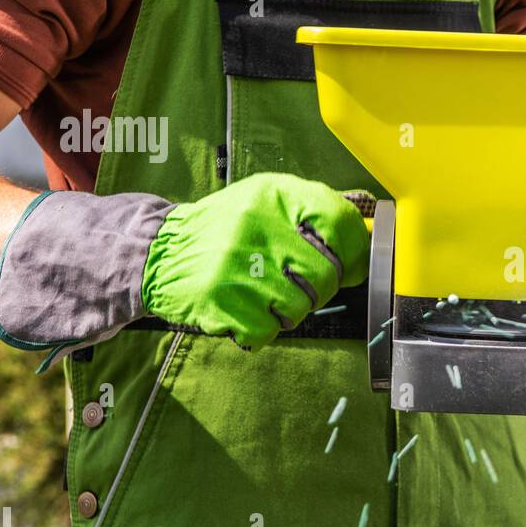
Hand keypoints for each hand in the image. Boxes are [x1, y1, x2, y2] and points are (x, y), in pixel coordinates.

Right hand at [142, 173, 371, 349]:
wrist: (161, 251)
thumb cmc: (228, 230)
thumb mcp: (267, 203)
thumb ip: (315, 216)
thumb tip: (364, 251)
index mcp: (272, 196)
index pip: (338, 222)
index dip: (352, 251)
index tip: (348, 264)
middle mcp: (255, 226)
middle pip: (325, 274)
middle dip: (319, 288)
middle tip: (299, 284)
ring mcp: (236, 266)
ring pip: (300, 307)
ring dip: (290, 310)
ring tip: (267, 294)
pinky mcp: (220, 302)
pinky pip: (268, 331)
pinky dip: (262, 329)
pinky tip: (246, 310)